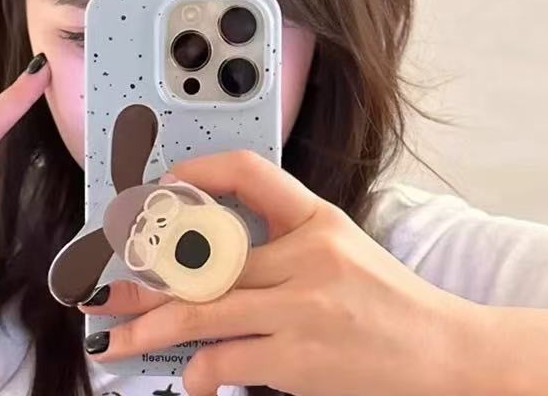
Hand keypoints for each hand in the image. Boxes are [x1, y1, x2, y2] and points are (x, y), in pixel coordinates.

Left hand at [80, 150, 479, 395]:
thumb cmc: (385, 301)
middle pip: (206, 255)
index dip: (200, 172)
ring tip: (114, 339)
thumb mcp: (337, 249)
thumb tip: (203, 261)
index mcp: (316, 219)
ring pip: (203, 310)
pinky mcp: (300, 359)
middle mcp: (306, 255)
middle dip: (144, 273)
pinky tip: (189, 378)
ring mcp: (302, 307)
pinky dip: (201, 371)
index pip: (250, 173)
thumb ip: (279, 245)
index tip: (162, 188)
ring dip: (149, 327)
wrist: (446, 354)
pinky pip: (229, 359)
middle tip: (100, 284)